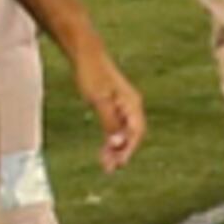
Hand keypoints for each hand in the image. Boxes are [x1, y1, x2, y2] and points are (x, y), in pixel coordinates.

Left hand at [75, 48, 145, 172]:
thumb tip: (118, 143)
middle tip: (109, 168)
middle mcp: (131, 106)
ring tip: (105, 164)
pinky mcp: (114, 106)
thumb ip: (110, 122)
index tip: (119, 164)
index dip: (129, 149)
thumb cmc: (92, 74)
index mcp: (132, 103)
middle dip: (122, 152)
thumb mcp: (99, 100)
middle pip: (132, 135)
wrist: (86, 55)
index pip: (137, 132)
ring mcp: (123, 106)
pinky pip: (116, 127)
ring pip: (124, 133)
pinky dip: (111, 139)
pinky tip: (104, 149)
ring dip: (116, 148)